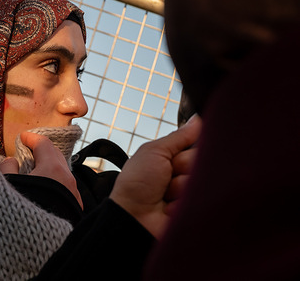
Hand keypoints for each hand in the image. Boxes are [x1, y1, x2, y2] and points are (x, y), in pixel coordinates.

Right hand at [0, 132, 83, 208]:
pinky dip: (53, 182)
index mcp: (52, 169)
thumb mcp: (4, 185)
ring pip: (61, 173)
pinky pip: (64, 188)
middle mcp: (67, 179)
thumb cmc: (18, 212)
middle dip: (41, 151)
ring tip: (32, 171)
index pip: (44, 144)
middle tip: (27, 151)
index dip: (31, 138)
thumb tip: (12, 162)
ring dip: (48, 168)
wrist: (35, 245)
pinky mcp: (74, 209)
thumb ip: (6, 167)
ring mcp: (73, 195)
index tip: (22, 137)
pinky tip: (42, 189)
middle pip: (56, 156)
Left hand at [110, 115, 200, 238]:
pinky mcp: (198, 211)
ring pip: (205, 181)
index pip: (200, 146)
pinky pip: (205, 201)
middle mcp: (188, 175)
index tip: (173, 159)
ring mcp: (194, 194)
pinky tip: (170, 209)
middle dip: (183, 168)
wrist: (131, 217)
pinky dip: (183, 203)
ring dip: (181, 188)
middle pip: (204, 162)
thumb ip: (179, 137)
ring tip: (166, 196)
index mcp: (177, 159)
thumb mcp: (154, 152)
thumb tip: (197, 119)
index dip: (187, 152)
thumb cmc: (136, 183)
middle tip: (165, 177)